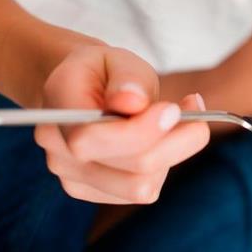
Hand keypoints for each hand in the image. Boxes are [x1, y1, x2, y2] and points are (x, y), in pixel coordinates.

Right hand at [34, 45, 209, 203]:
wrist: (82, 90)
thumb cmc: (105, 72)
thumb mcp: (118, 58)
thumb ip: (128, 78)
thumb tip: (132, 102)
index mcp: (57, 108)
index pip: (90, 139)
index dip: (139, 131)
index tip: (174, 109)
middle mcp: (57, 150)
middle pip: (129, 169)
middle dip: (174, 141)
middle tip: (194, 107)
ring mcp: (72, 177)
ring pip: (141, 186)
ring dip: (171, 154)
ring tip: (177, 120)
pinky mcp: (93, 192)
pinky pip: (141, 191)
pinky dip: (162, 166)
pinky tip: (161, 138)